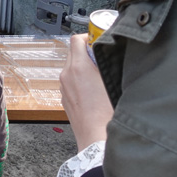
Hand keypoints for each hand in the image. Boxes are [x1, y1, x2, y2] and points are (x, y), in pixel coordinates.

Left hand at [59, 34, 113, 150]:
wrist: (96, 139)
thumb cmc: (107, 114)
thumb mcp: (113, 81)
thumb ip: (108, 64)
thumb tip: (110, 53)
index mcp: (78, 67)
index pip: (76, 40)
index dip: (88, 37)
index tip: (98, 40)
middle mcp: (66, 75)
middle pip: (73, 53)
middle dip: (87, 52)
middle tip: (103, 58)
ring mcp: (63, 87)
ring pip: (71, 68)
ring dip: (83, 67)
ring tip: (100, 77)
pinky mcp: (64, 98)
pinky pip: (70, 82)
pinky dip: (79, 81)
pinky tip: (94, 92)